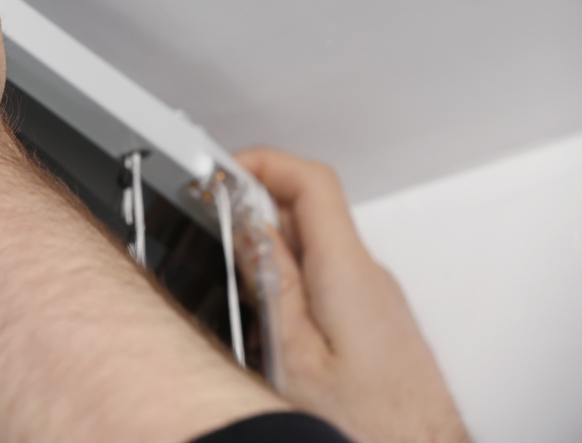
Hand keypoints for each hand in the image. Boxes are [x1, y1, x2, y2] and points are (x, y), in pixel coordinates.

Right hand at [236, 148, 468, 442]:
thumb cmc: (368, 425)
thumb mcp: (294, 356)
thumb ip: (271, 285)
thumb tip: (248, 227)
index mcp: (347, 273)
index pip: (310, 181)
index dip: (260, 163)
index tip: (218, 175)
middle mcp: (367, 276)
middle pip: (306, 209)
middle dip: (251, 207)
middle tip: (209, 220)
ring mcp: (372, 298)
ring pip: (312, 245)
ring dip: (266, 246)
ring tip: (228, 276)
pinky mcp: (371, 321)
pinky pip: (322, 276)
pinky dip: (285, 277)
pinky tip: (260, 315)